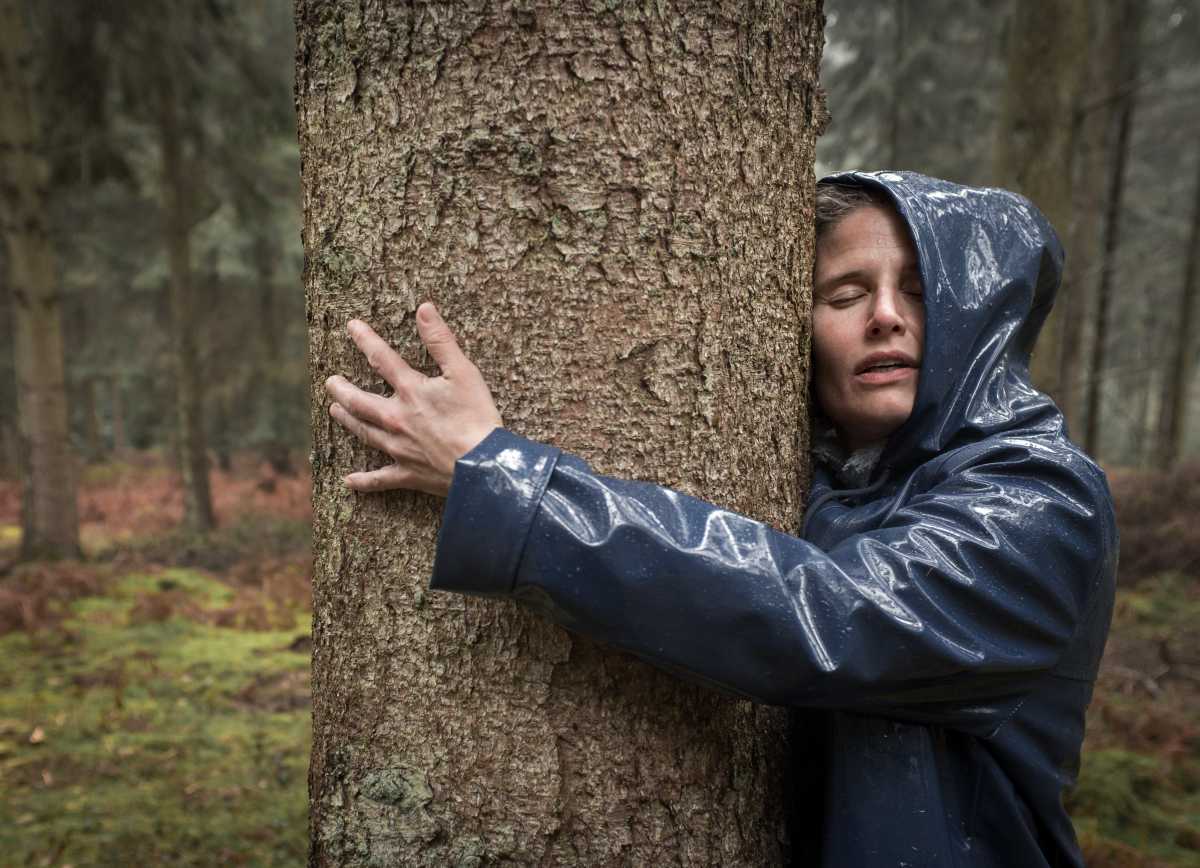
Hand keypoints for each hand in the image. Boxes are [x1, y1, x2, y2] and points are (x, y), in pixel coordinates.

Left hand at [324, 302, 502, 496]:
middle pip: (360, 402)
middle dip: (343, 390)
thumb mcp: (464, 372)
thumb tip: (424, 309)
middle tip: (330, 382)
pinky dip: (364, 481)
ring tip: (334, 411)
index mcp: (411, 392)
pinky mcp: (408, 474)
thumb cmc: (477, 418)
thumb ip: (441, 341)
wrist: (482, 466)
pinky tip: (349, 482)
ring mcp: (399, 449)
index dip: (366, 340)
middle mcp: (397, 419)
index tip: (351, 326)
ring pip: (365, 433)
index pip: (382, 359)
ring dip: (348, 421)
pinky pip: (380, 479)